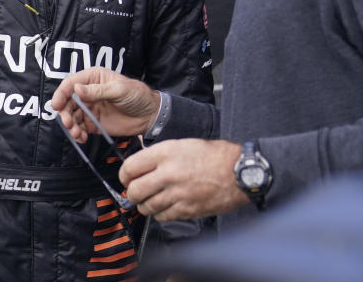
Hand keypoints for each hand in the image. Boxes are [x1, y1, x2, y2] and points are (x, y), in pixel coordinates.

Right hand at [51, 67, 160, 141]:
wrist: (150, 115)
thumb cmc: (137, 95)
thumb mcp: (119, 89)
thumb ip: (98, 90)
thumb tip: (77, 89)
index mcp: (93, 78)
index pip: (71, 83)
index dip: (61, 94)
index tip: (56, 105)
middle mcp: (88, 92)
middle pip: (67, 102)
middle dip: (65, 113)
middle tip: (69, 123)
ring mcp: (90, 108)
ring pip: (71, 116)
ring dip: (70, 126)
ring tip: (77, 133)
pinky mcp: (93, 123)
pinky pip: (80, 128)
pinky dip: (77, 134)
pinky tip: (81, 138)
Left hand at [119, 139, 248, 221]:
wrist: (239, 172)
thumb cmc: (215, 156)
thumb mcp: (183, 144)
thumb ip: (160, 155)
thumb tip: (142, 164)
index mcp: (166, 153)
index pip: (130, 167)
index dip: (124, 175)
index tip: (126, 178)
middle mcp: (168, 173)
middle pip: (134, 191)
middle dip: (131, 193)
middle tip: (135, 192)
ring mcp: (177, 194)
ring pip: (146, 207)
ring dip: (145, 205)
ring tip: (151, 199)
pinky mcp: (186, 210)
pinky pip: (161, 217)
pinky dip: (160, 214)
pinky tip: (166, 206)